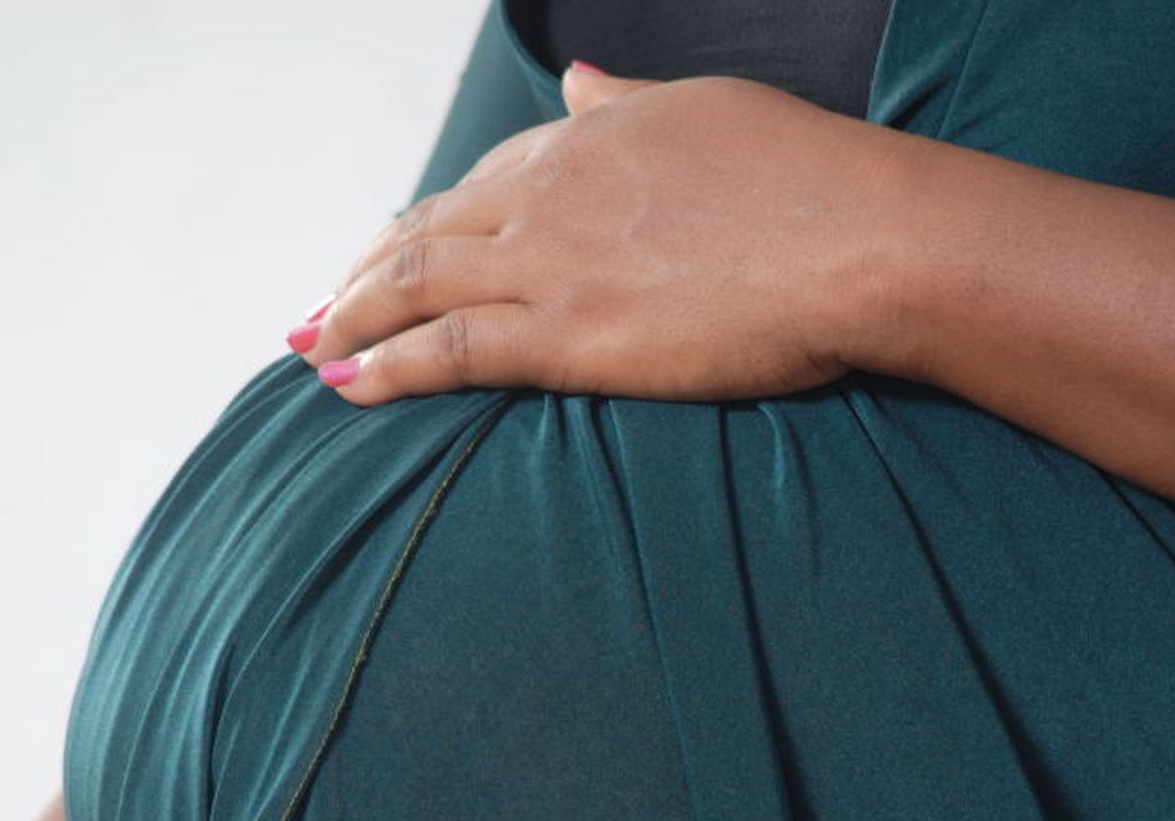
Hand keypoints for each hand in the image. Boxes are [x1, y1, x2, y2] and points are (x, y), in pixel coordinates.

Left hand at [290, 65, 919, 404]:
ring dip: (350, 317)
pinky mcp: (566, 334)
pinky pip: (446, 348)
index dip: (426, 222)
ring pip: (413, 285)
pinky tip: (346, 385)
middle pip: (425, 231)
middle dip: (363, 272)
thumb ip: (625, 105)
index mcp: (586, 139)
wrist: (860, 237)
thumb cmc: (809, 176)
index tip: (394, 250)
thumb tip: (578, 81)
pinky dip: (384, 365)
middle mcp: (547, 194)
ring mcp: (549, 264)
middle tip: (322, 307)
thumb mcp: (704, 112)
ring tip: (314, 348)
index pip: (480, 184)